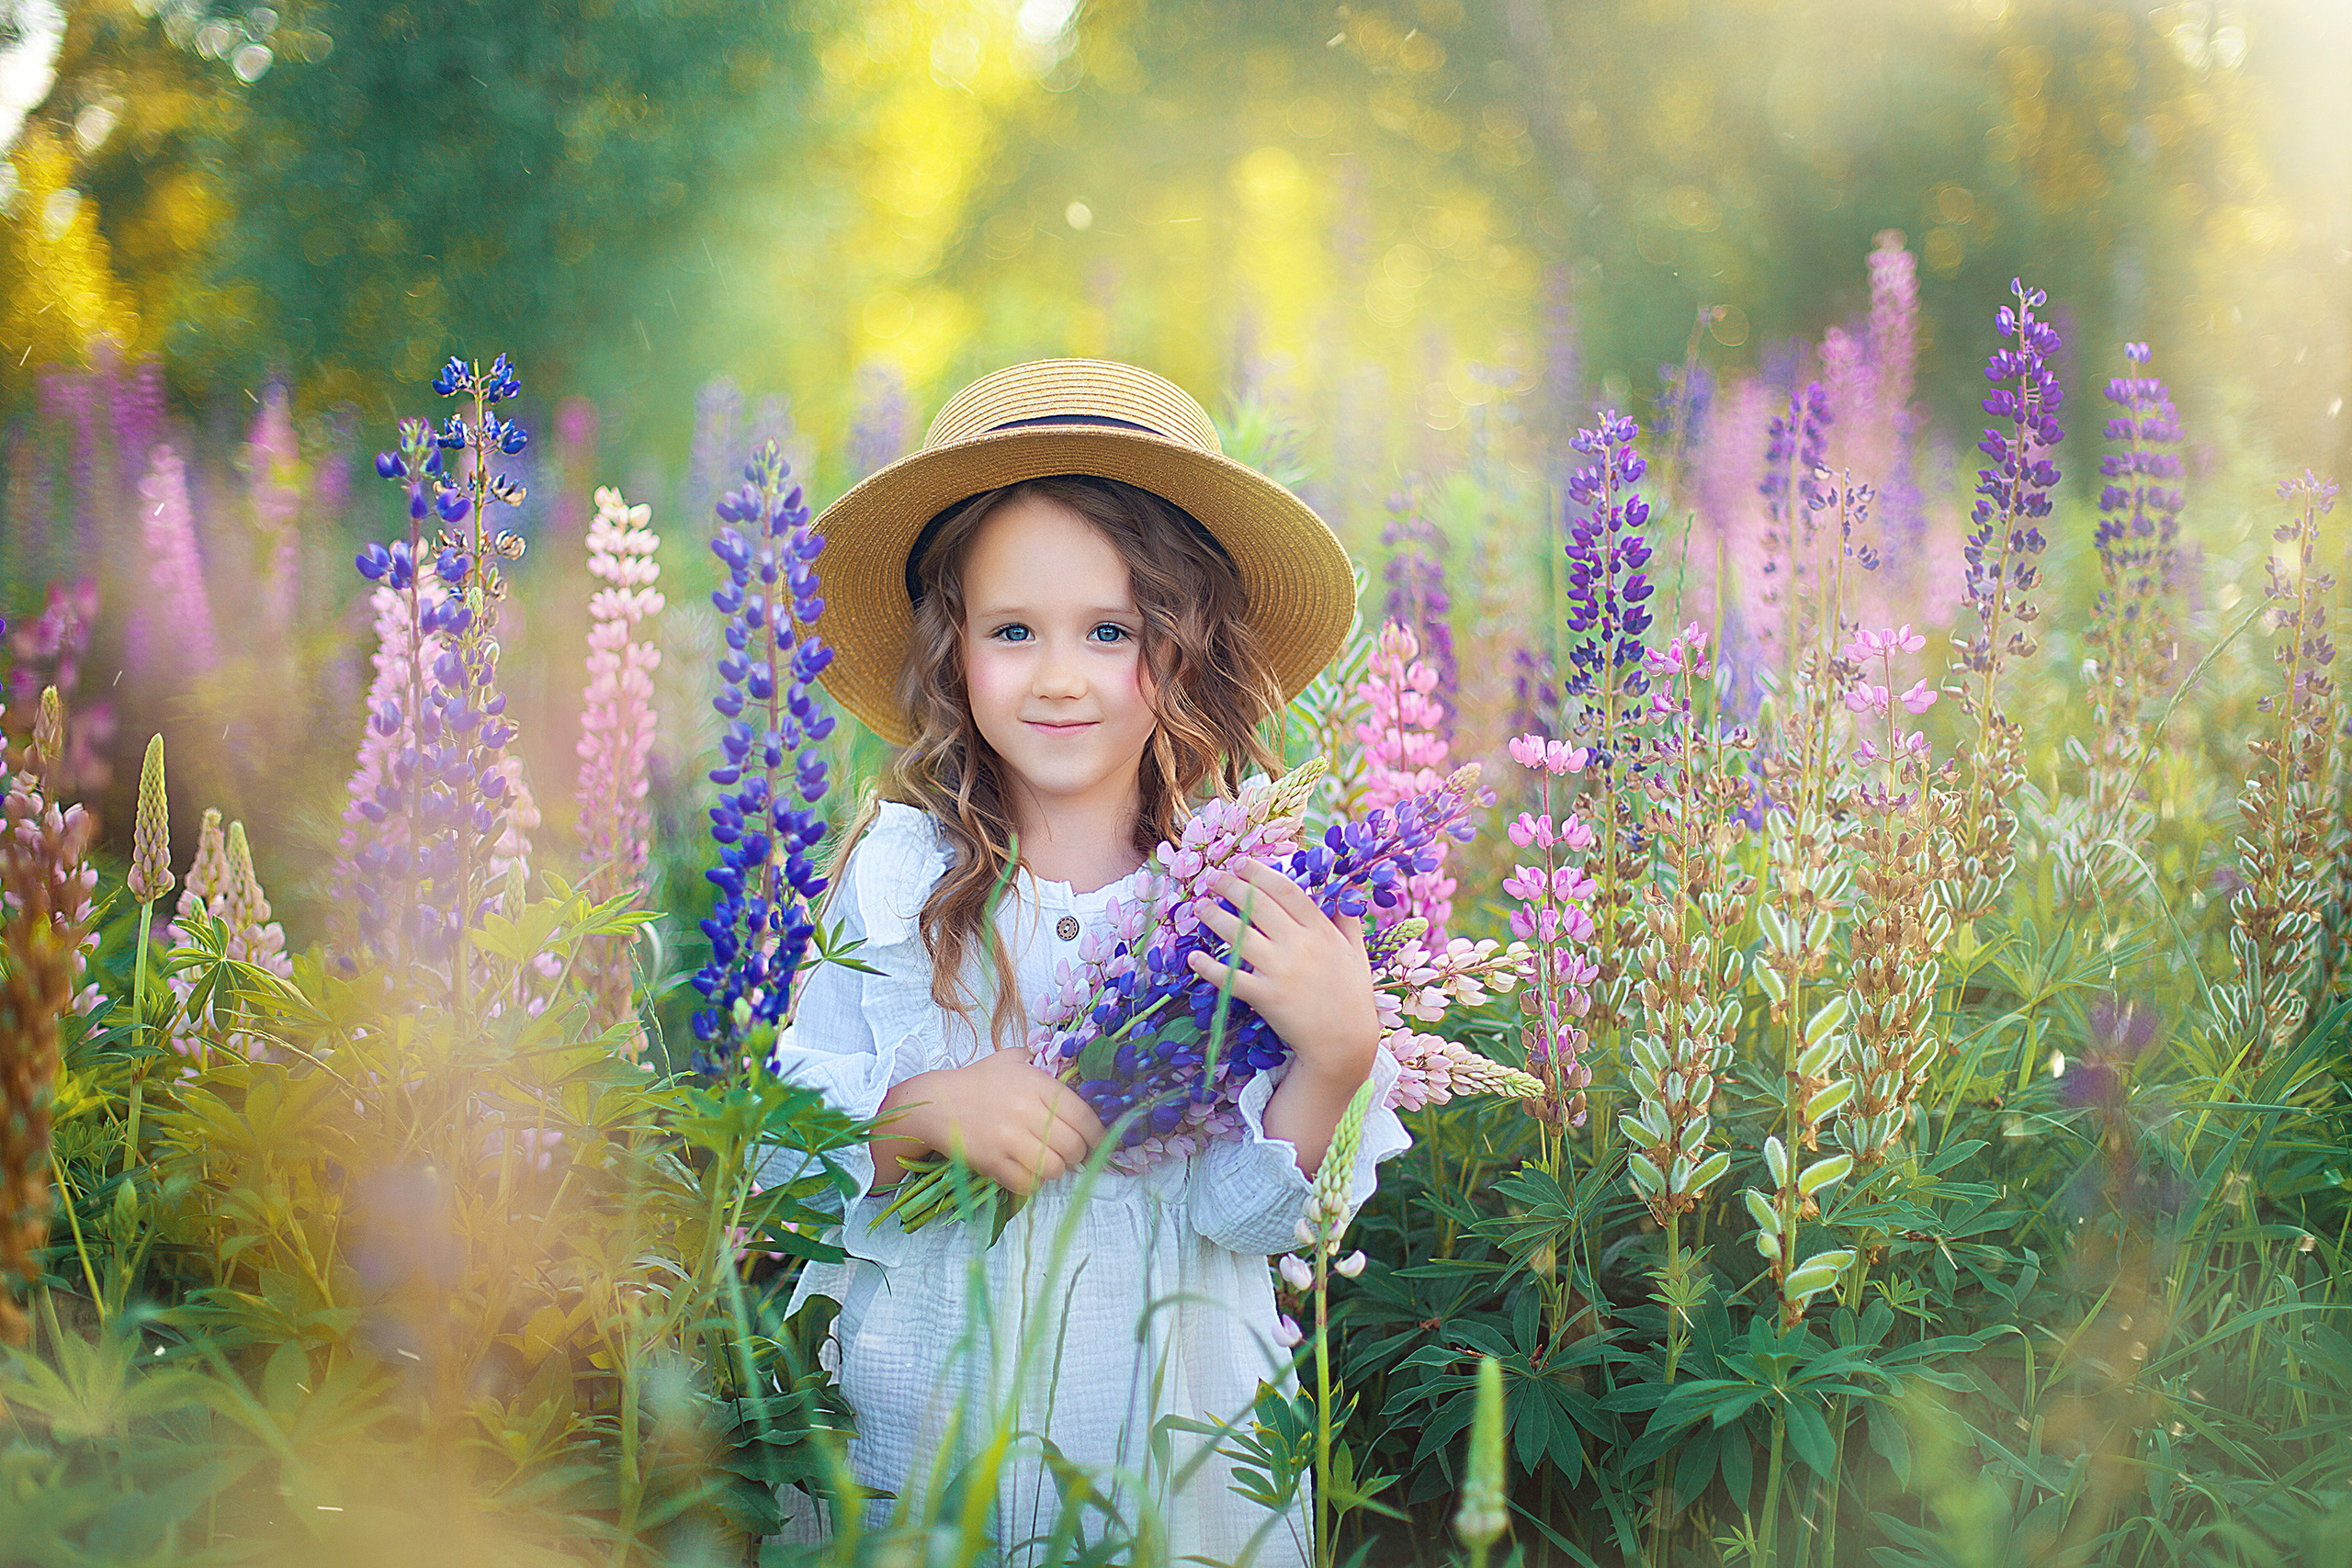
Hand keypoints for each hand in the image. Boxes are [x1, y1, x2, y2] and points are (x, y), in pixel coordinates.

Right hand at [873, 1047, 1106, 1196]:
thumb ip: (1043, 1062)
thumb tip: (1075, 1071)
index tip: (1099, 1142)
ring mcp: (1008, 1138)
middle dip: (1078, 1155)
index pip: (1084, 1116)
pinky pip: (1028, 1183)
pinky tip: (1028, 1172)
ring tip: (1048, 1162)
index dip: (1098, 1135)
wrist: (936, 1102)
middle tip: (1071, 1155)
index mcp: (1037, 1084)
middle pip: (1073, 1146)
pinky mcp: (992, 1161)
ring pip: (1054, 1168)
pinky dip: (1034, 1183)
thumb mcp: (1012, 1060)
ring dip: (1056, 1169)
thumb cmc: (979, 1081)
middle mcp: (1026, 1110)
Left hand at [1186, 860, 1379, 1085]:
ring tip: (1198, 906)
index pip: (1286, 891)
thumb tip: (1343, 894)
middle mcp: (1300, 946)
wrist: (1345, 1045)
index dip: (1259, 873)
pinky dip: (1209, 967)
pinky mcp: (1266, 997)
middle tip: (1210, 877)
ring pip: (1240, 936)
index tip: (1240, 863)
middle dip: (1230, 886)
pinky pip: (1231, 977)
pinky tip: (1193, 957)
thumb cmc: (1352, 998)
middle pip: (1257, 906)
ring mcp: (1281, 971)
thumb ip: (1348, 922)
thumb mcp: (1357, 954)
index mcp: (1321, 931)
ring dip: (1214, 917)